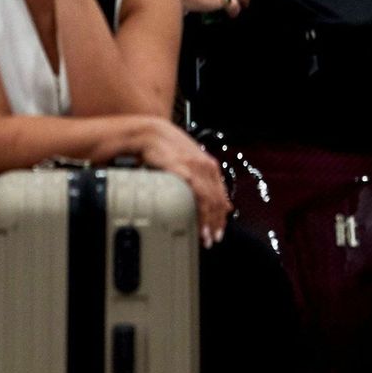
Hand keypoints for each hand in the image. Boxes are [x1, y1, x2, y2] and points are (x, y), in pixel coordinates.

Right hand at [135, 117, 230, 245]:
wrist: (150, 134)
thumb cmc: (164, 147)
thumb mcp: (185, 160)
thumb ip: (196, 175)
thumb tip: (202, 193)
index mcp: (209, 165)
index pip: (221, 194)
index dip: (221, 214)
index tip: (219, 228)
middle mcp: (207, 167)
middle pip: (219, 201)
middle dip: (217, 223)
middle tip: (214, 239)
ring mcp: (198, 170)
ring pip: (212, 202)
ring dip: (210, 223)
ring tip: (207, 238)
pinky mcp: (185, 173)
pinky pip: (199, 199)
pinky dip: (201, 215)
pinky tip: (199, 226)